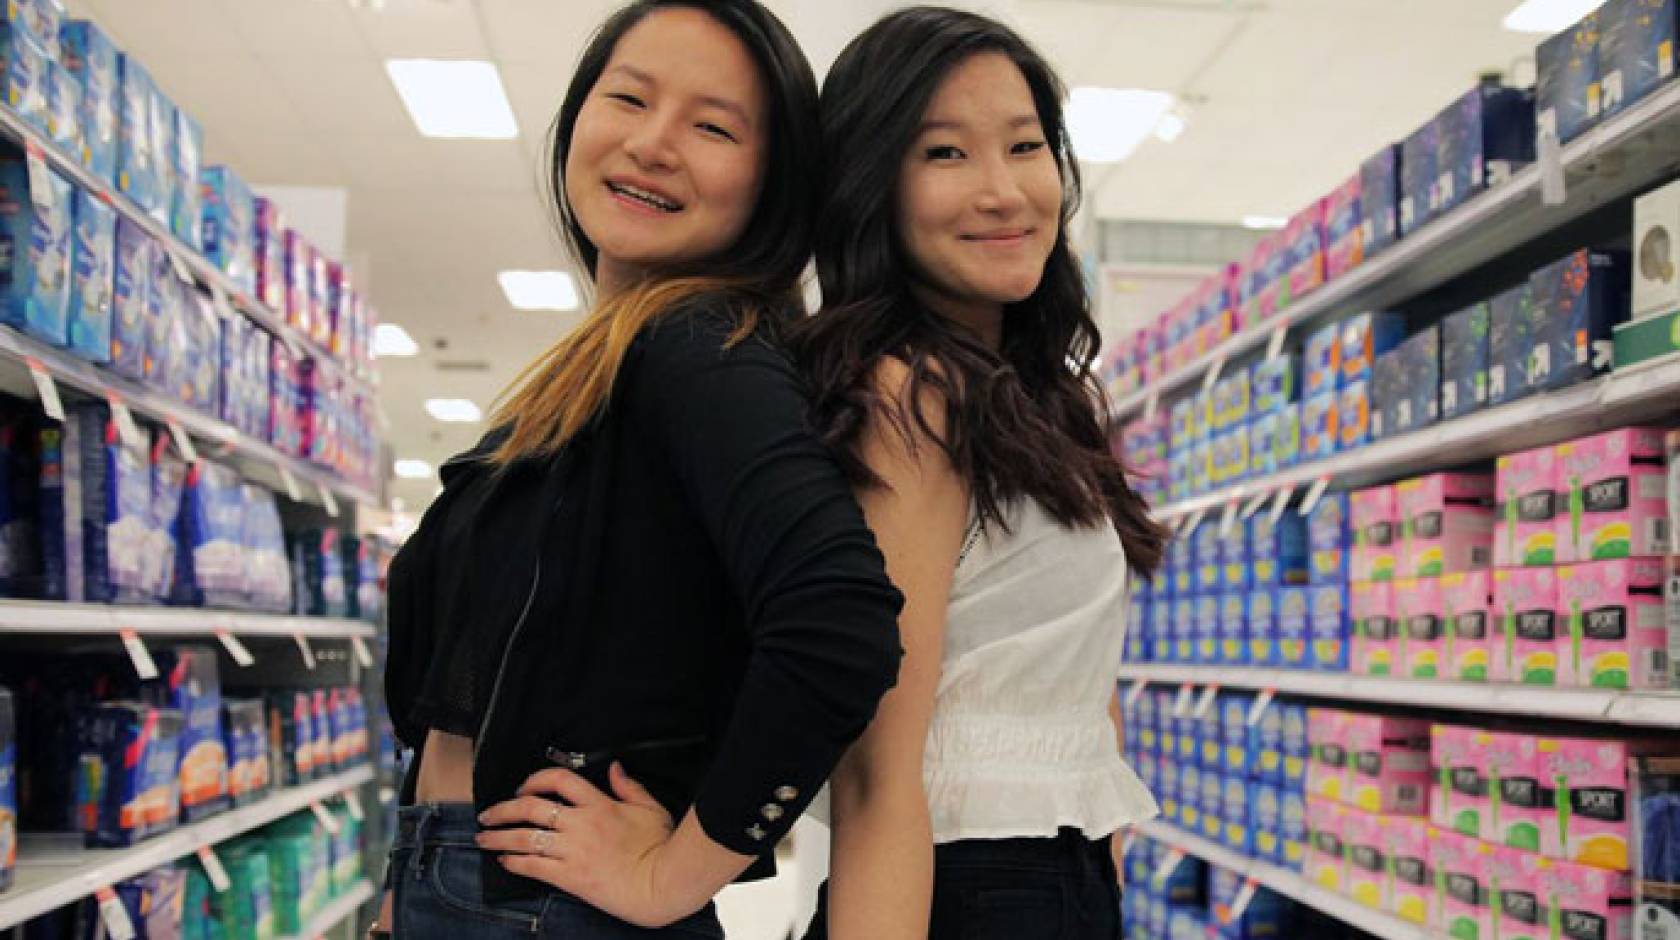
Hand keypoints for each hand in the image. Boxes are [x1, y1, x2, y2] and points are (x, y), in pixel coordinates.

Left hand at [475, 762, 692, 926]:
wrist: (661, 884)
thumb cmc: (660, 846)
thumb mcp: (650, 807)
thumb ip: (629, 786)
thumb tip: (614, 768)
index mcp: (600, 805)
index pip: (560, 780)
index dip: (536, 779)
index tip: (523, 786)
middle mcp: (582, 824)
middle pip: (532, 806)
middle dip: (504, 808)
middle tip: (488, 813)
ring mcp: (574, 851)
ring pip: (525, 837)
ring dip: (499, 836)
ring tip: (483, 837)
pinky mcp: (571, 877)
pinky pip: (534, 866)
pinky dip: (515, 862)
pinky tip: (504, 861)